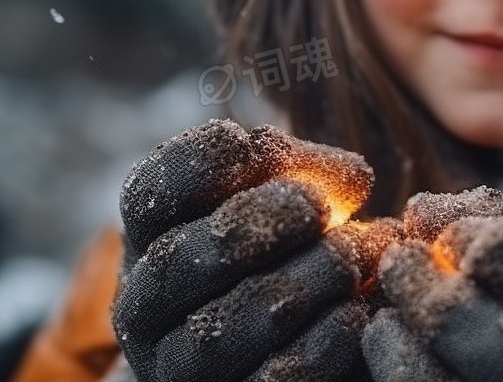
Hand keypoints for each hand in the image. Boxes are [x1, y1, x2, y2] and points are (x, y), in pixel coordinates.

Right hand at [111, 119, 397, 381]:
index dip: (196, 163)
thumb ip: (308, 173)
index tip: (245, 144)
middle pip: (179, 261)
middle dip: (253, 225)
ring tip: (349, 257)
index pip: (152, 190)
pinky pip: (267, 381)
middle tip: (315, 208)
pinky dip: (318, 344)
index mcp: (153, 231)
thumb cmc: (285, 243)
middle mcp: (147, 302)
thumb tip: (353, 179)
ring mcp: (176, 364)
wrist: (285, 338)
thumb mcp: (284, 195)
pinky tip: (355, 312)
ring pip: (218, 331)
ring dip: (294, 285)